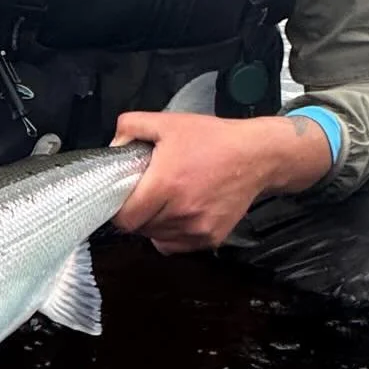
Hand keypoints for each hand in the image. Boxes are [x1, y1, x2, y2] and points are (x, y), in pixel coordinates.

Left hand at [110, 111, 331, 253]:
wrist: (256, 155)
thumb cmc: (212, 139)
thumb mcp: (167, 123)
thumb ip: (131, 127)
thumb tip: (112, 146)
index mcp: (165, 185)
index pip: (125, 218)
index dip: (118, 209)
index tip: (123, 196)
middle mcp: (181, 212)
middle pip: (139, 228)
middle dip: (137, 212)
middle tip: (147, 193)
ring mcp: (197, 229)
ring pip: (157, 238)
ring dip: (154, 224)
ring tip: (166, 200)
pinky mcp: (211, 238)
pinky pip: (176, 245)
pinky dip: (172, 233)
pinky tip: (179, 212)